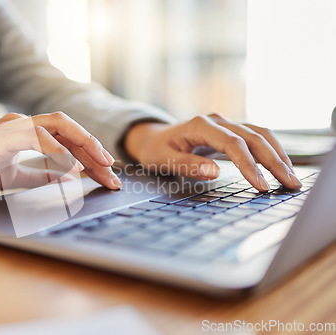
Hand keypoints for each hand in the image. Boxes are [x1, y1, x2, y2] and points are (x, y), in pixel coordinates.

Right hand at [0, 112, 122, 197]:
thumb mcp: (16, 177)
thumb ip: (42, 174)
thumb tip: (70, 177)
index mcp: (26, 132)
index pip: (66, 138)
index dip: (90, 153)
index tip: (107, 172)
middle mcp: (22, 123)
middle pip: (68, 129)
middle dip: (94, 148)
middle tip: (113, 170)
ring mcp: (13, 126)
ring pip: (58, 126)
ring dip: (83, 145)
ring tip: (102, 165)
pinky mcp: (3, 134)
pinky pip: (37, 139)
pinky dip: (58, 152)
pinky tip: (73, 167)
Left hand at [123, 113, 301, 191]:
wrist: (153, 137)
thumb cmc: (157, 150)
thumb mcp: (163, 160)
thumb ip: (187, 166)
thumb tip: (214, 172)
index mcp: (200, 126)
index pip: (233, 144)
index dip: (249, 164)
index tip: (261, 185)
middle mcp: (217, 121)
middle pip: (253, 137)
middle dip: (274, 161)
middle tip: (290, 184)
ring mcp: (226, 123)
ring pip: (260, 134)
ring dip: (278, 154)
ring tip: (292, 178)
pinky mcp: (231, 130)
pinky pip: (257, 136)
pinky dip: (272, 150)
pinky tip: (282, 166)